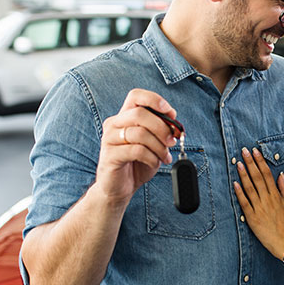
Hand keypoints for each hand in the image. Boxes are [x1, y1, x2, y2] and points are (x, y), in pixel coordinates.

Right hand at [96, 89, 178, 204]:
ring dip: (159, 146)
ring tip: (164, 156)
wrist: (119, 188)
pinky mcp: (110, 155)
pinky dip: (151, 157)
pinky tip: (154, 162)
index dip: (155, 100)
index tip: (170, 112)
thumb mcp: (153, 144)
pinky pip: (136, 150)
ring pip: (139, 133)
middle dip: (161, 127)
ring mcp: (109, 139)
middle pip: (139, 113)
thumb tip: (174, 122)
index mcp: (124, 117)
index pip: (136, 96)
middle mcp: (114, 124)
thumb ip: (161, 131)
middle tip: (171, 141)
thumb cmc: (136, 163)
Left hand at [233, 147, 283, 258]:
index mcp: (276, 195)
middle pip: (257, 177)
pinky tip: (235, 183)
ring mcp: (259, 208)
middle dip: (250, 163)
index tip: (255, 152)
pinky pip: (244, 202)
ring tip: (238, 163)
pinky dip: (239, 192)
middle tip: (244, 151)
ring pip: (250, 187)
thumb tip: (280, 175)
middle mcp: (268, 199)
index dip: (260, 161)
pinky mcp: (252, 217)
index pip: (267, 174)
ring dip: (243, 174)